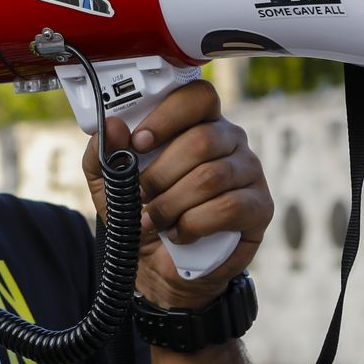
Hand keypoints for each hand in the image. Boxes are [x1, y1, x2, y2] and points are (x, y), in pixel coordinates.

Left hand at [82, 80, 272, 310]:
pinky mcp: (260, 206)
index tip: (139, 142)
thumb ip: (104, 152)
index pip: (197, 97)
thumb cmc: (141, 213)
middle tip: (141, 194)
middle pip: (203, 139)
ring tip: (154, 220)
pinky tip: (179, 233)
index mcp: (197, 123)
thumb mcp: (109, 183)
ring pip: (212, 177)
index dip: (168, 116)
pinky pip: (230, 207)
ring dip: (172, 204)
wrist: (161, 265)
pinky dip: (194, 224)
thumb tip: (112, 126)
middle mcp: (229, 140)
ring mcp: (249, 172)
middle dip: (162, 173)